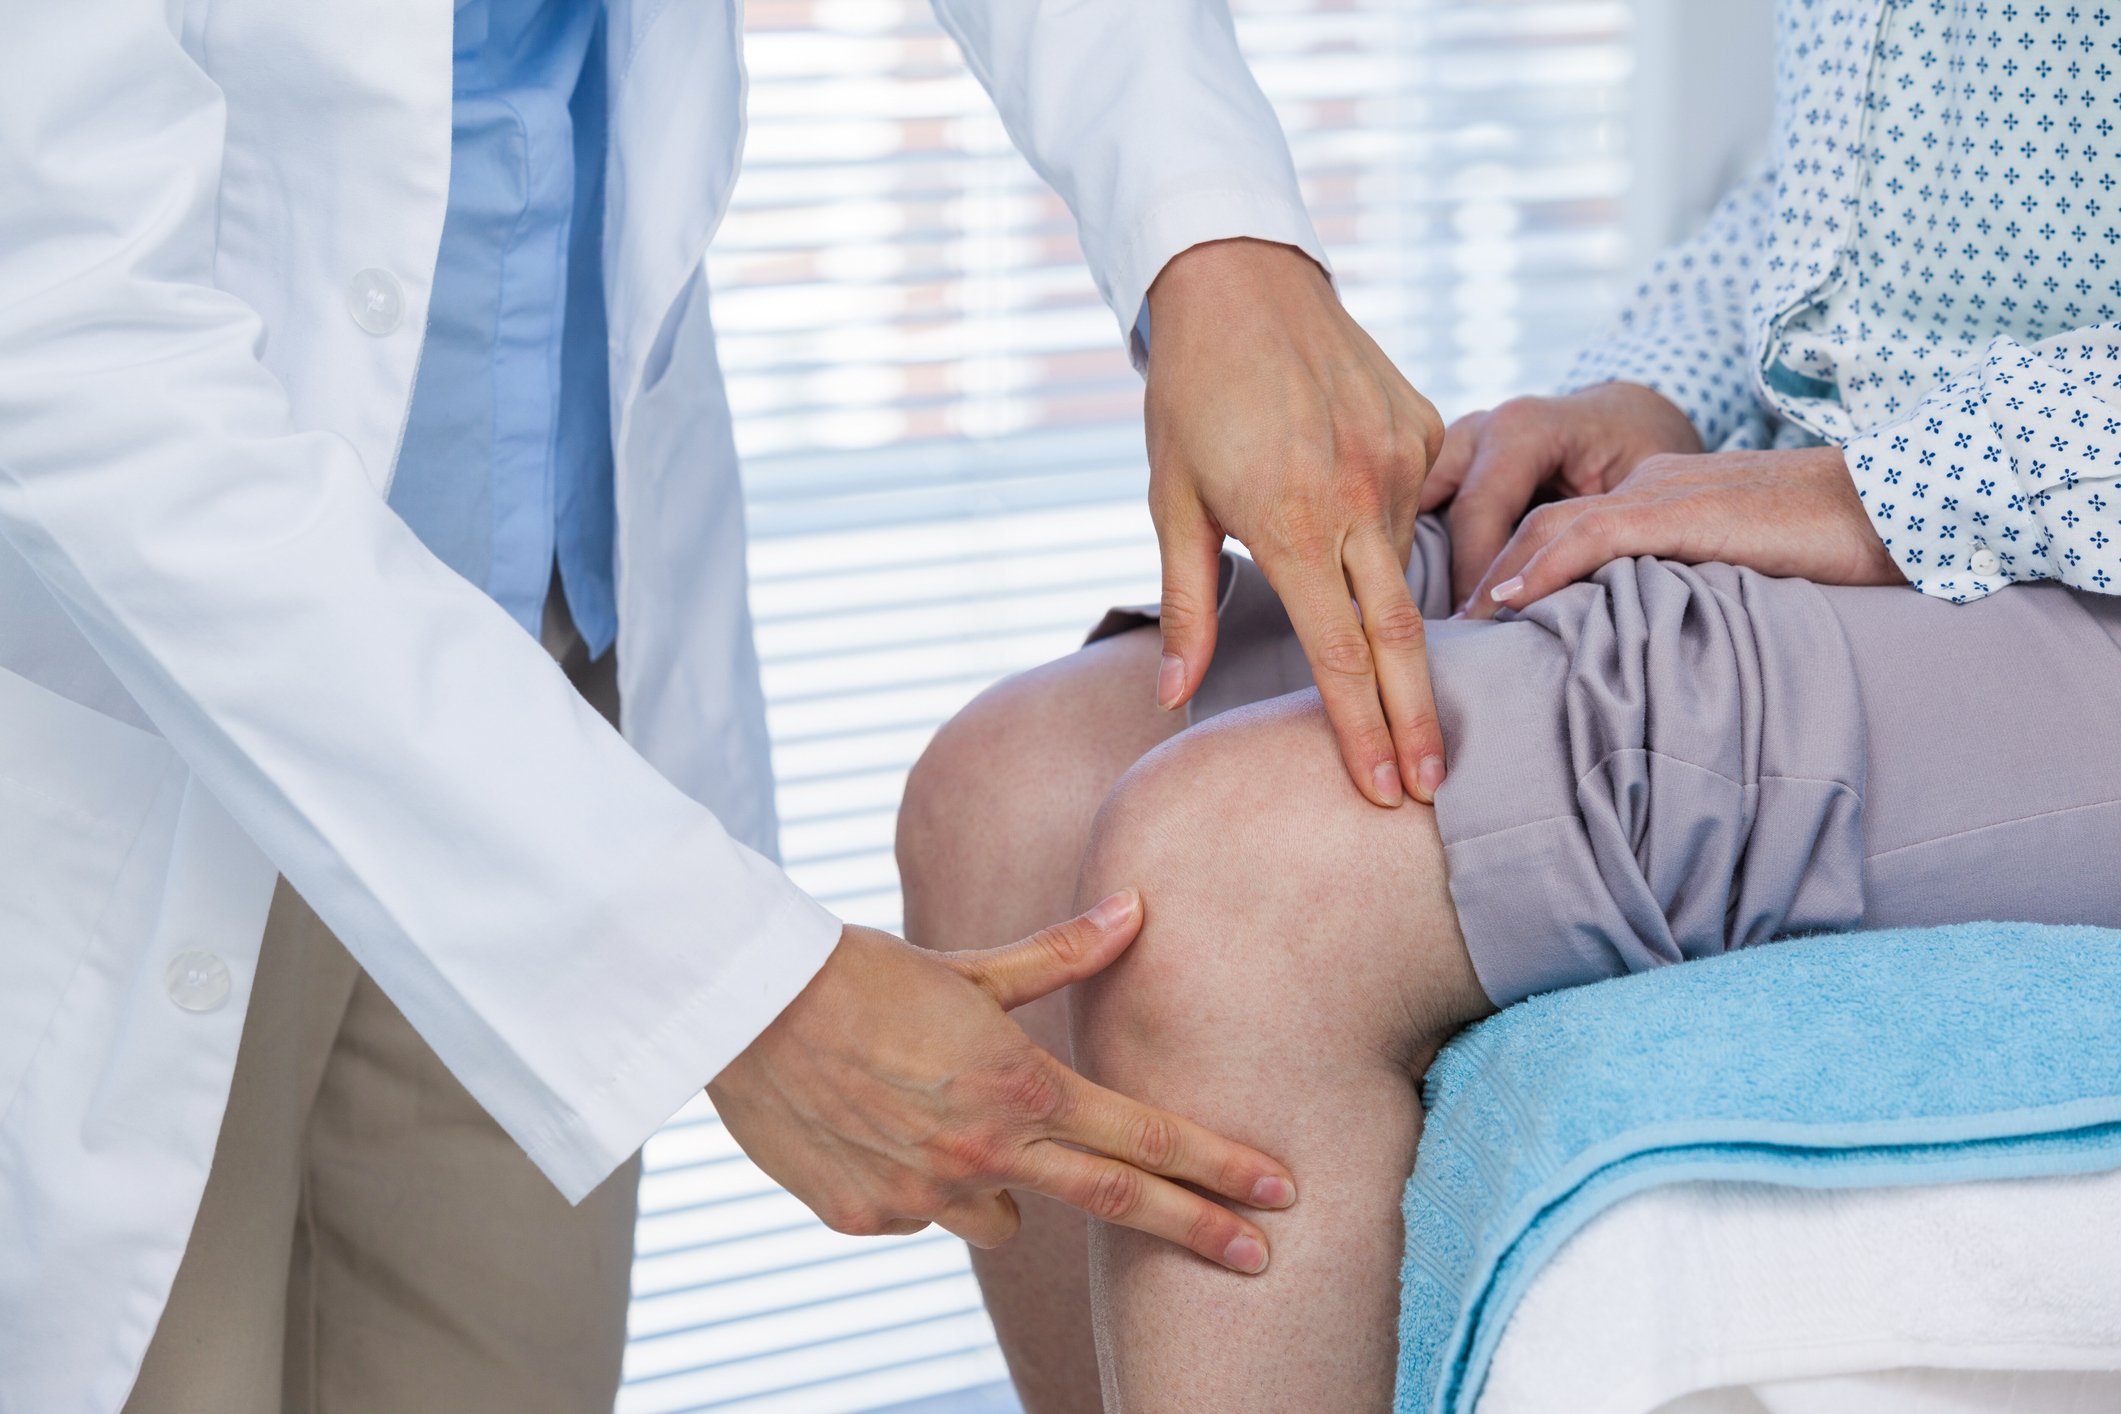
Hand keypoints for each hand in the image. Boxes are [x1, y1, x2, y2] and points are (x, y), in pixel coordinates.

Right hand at [707, 891, 1296, 1272]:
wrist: (745, 1008)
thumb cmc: (863, 975)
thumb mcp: (970, 967)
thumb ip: (1063, 955)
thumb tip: (1137, 910)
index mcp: (1021, 1088)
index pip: (1147, 1139)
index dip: (1220, 1169)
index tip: (1278, 1195)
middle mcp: (986, 1155)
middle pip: (1120, 1202)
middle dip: (1198, 1230)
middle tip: (1259, 1258)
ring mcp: (927, 1199)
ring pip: (999, 1214)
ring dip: (1002, 1183)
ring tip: (949, 1124)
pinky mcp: (869, 1220)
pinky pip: (922, 1213)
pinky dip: (917, 1182)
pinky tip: (878, 1130)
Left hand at [1143, 238, 1447, 805]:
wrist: (1241, 281)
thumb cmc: (1190, 396)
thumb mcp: (1173, 500)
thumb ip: (1185, 603)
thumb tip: (1174, 697)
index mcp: (1292, 523)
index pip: (1339, 654)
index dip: (1362, 730)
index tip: (1383, 789)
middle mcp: (1357, 495)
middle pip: (1399, 635)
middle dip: (1418, 720)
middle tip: (1434, 789)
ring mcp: (1399, 459)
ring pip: (1406, 568)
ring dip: (1402, 631)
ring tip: (1413, 697)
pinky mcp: (1422, 427)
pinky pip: (1415, 507)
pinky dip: (1392, 539)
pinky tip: (1367, 541)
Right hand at [1422, 382, 1702, 609]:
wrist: (1628, 416)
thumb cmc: (1637, 449)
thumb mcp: (1634, 483)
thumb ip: (1595, 530)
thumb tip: (1560, 593)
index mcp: (1522, 429)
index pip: (1477, 511)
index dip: (1476, 576)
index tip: (1481, 630)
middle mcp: (1478, 429)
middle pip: (1431, 507)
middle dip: (1432, 570)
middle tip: (1446, 634)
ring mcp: (1456, 442)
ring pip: (1411, 501)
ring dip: (1413, 554)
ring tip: (1421, 615)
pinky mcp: (1449, 462)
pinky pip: (1418, 503)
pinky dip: (1417, 542)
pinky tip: (1419, 588)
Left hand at [1467, 445, 1904, 616]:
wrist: (1895, 506)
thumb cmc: (1823, 551)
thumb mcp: (1725, 572)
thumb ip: (1668, 593)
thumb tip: (1622, 652)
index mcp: (1647, 495)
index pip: (1548, 519)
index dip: (1497, 562)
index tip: (1460, 615)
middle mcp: (1639, 483)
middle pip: (1528, 515)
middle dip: (1473, 567)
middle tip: (1430, 625)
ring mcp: (1659, 491)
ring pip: (1545, 522)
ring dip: (1490, 576)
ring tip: (1452, 628)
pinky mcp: (1683, 510)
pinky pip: (1593, 533)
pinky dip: (1542, 567)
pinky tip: (1506, 602)